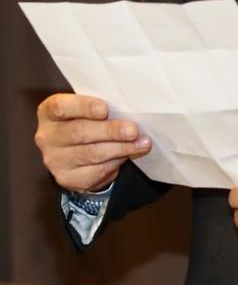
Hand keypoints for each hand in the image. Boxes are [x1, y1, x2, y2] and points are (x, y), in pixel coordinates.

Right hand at [34, 93, 150, 192]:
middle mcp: (47, 137)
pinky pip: (96, 171)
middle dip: (110, 131)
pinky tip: (129, 154)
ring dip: (121, 148)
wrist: (72, 151)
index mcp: (49, 112)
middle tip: (133, 130)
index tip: (105, 109)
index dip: (84, 107)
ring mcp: (55, 160)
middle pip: (80, 133)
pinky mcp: (67, 178)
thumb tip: (130, 109)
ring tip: (142, 143)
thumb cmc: (84, 119)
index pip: (61, 107)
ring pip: (91, 154)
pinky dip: (116, 162)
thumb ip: (99, 106)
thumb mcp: (85, 108)